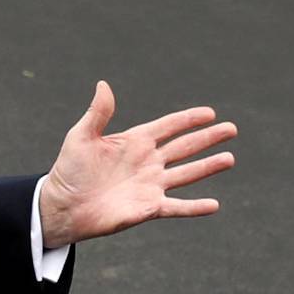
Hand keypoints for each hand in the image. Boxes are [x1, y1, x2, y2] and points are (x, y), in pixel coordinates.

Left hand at [38, 81, 235, 248]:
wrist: (63, 207)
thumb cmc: (69, 171)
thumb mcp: (81, 137)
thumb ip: (97, 113)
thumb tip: (103, 85)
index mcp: (135, 141)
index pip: (169, 126)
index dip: (189, 119)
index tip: (210, 113)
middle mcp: (148, 162)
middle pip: (185, 147)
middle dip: (208, 138)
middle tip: (231, 129)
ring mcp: (150, 185)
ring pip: (187, 174)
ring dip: (208, 167)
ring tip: (230, 158)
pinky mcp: (148, 208)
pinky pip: (177, 207)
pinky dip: (195, 207)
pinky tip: (214, 204)